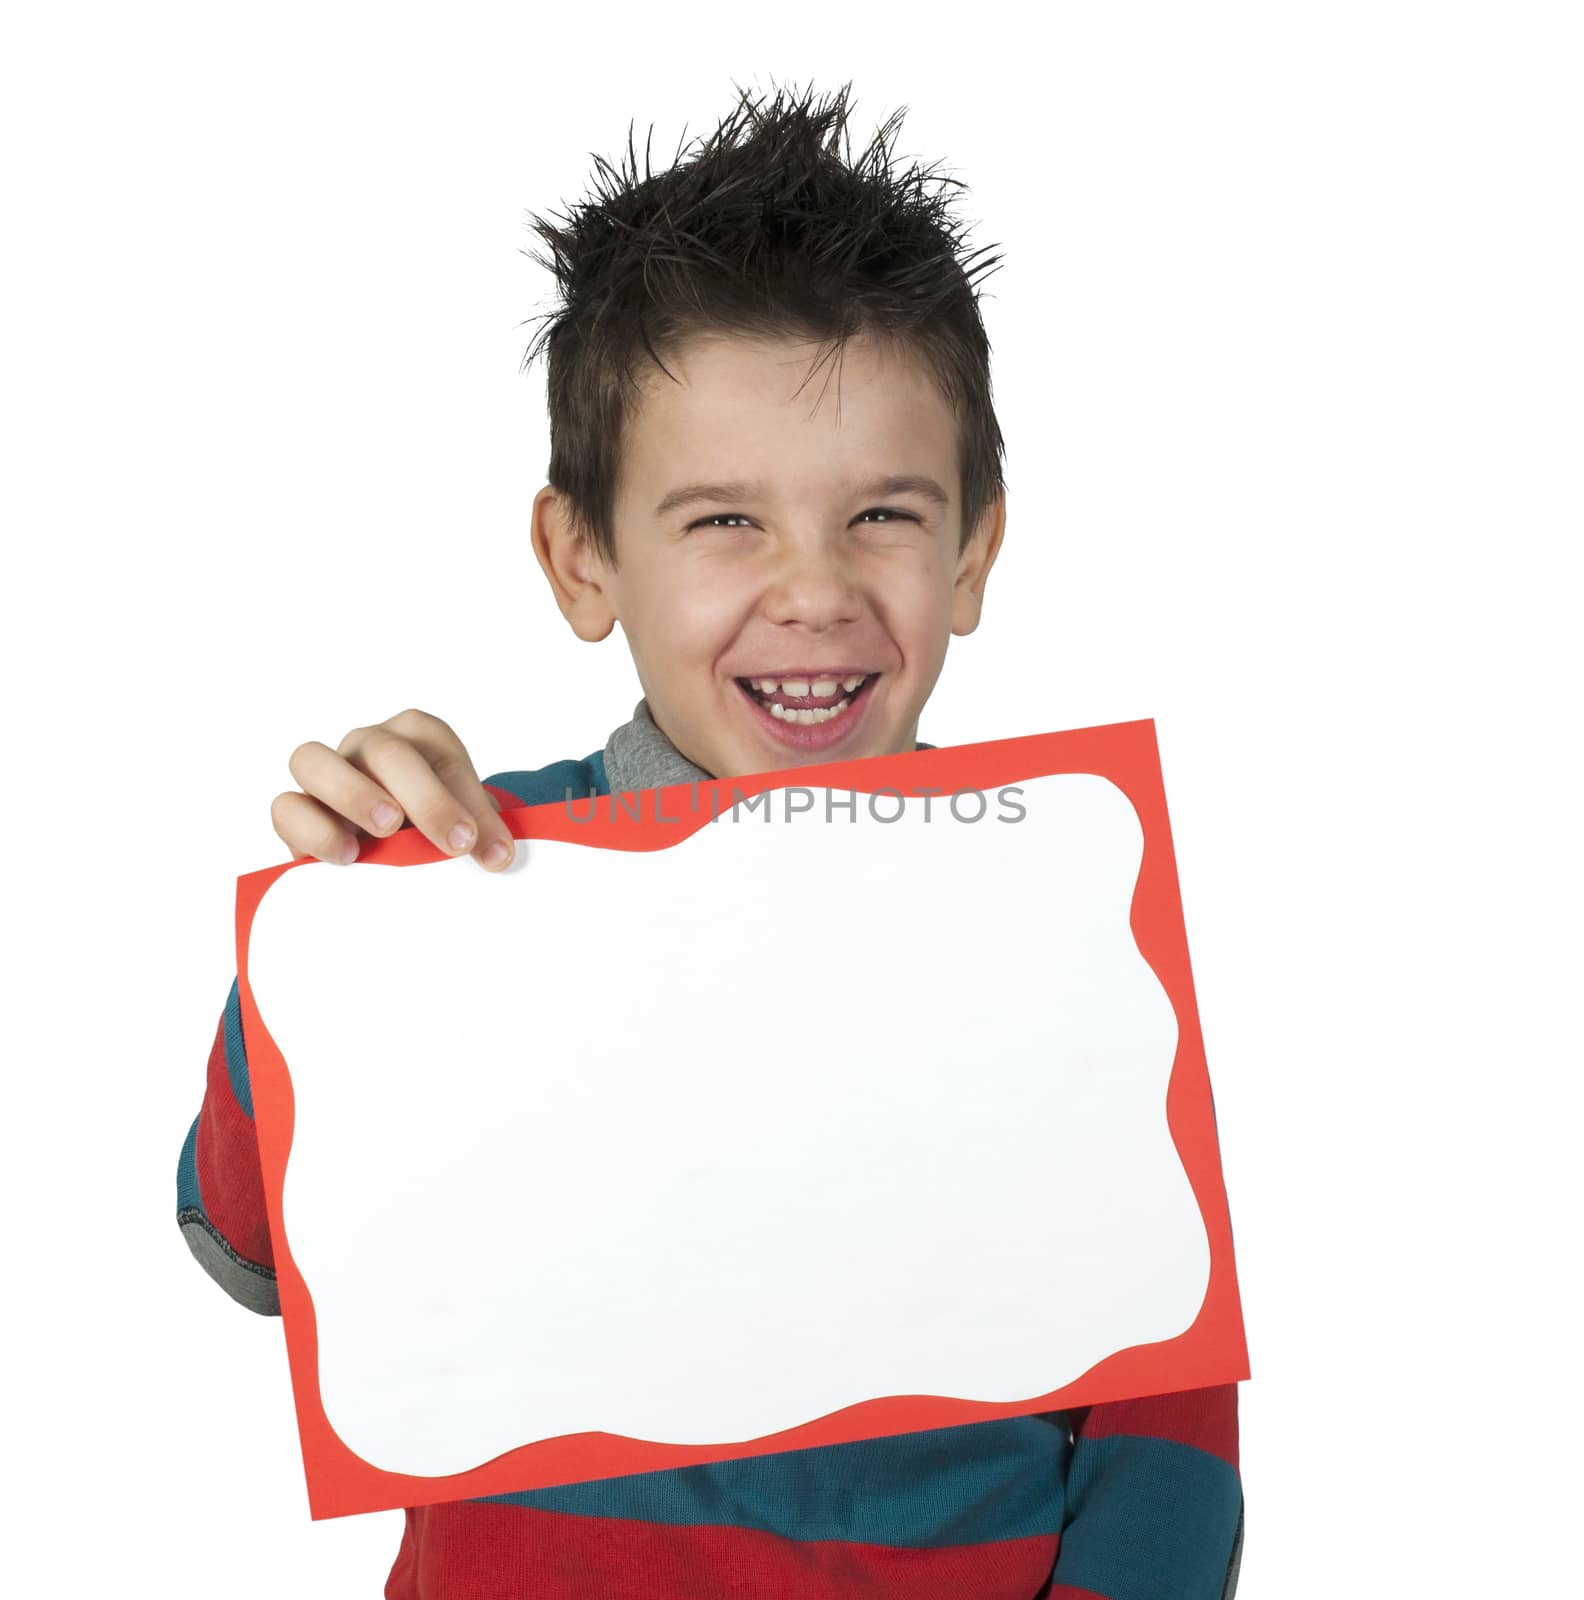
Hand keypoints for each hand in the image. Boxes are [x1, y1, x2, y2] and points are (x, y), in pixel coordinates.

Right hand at [271, 708, 515, 870]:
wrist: (397, 845)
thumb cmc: (434, 827)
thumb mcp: (464, 824)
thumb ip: (478, 832)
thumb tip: (499, 855)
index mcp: (420, 737)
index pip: (444, 758)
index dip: (469, 804)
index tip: (491, 850)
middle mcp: (370, 743)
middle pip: (389, 753)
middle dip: (428, 800)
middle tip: (455, 843)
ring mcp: (327, 771)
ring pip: (313, 759)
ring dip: (352, 794)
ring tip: (387, 831)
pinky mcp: (295, 809)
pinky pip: (286, 807)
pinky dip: (313, 830)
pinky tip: (348, 858)